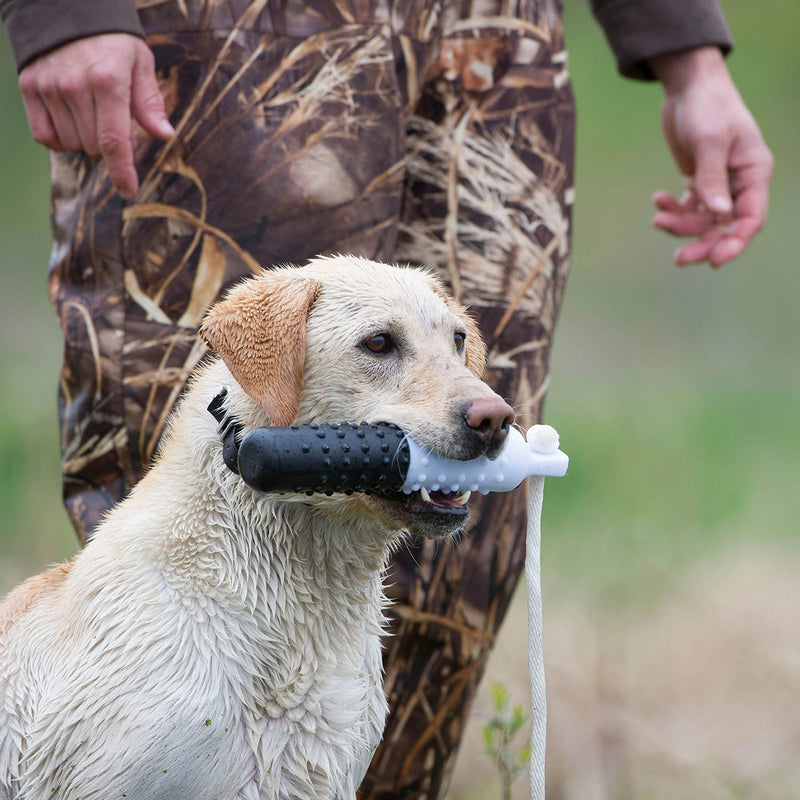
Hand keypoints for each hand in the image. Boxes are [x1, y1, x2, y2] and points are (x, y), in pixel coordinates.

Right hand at [18, 33, 173, 198]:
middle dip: (108, 146)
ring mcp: (49, 87)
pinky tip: (71, 121)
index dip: (122, 171)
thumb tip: (164, 135)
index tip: (128, 190)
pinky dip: (60, 139)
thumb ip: (150, 102)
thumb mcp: (141, 64)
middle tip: (113, 121)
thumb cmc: (112, 43)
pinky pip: (45, 136)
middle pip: (94, 148)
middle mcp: (75, 86)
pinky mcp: (29, 87)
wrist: (65, 11)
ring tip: (92, 114)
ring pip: (70, 145)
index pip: (114, 141)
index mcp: (109, 82)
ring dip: (85, 141)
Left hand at [649, 47, 772, 266]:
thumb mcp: (709, 140)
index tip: (714, 261)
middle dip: (703, 242)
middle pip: (725, 226)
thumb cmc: (706, 105)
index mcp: (754, 172)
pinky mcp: (698, 180)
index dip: (736, 242)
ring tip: (657, 219)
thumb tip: (717, 212)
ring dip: (680, 225)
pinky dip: (672, 208)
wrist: (688, 85)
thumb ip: (711, 177)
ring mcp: (719, 183)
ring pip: (702, 220)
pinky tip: (657, 199)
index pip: (751, 218)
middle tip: (679, 258)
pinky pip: (687, 207)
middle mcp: (739, 182)